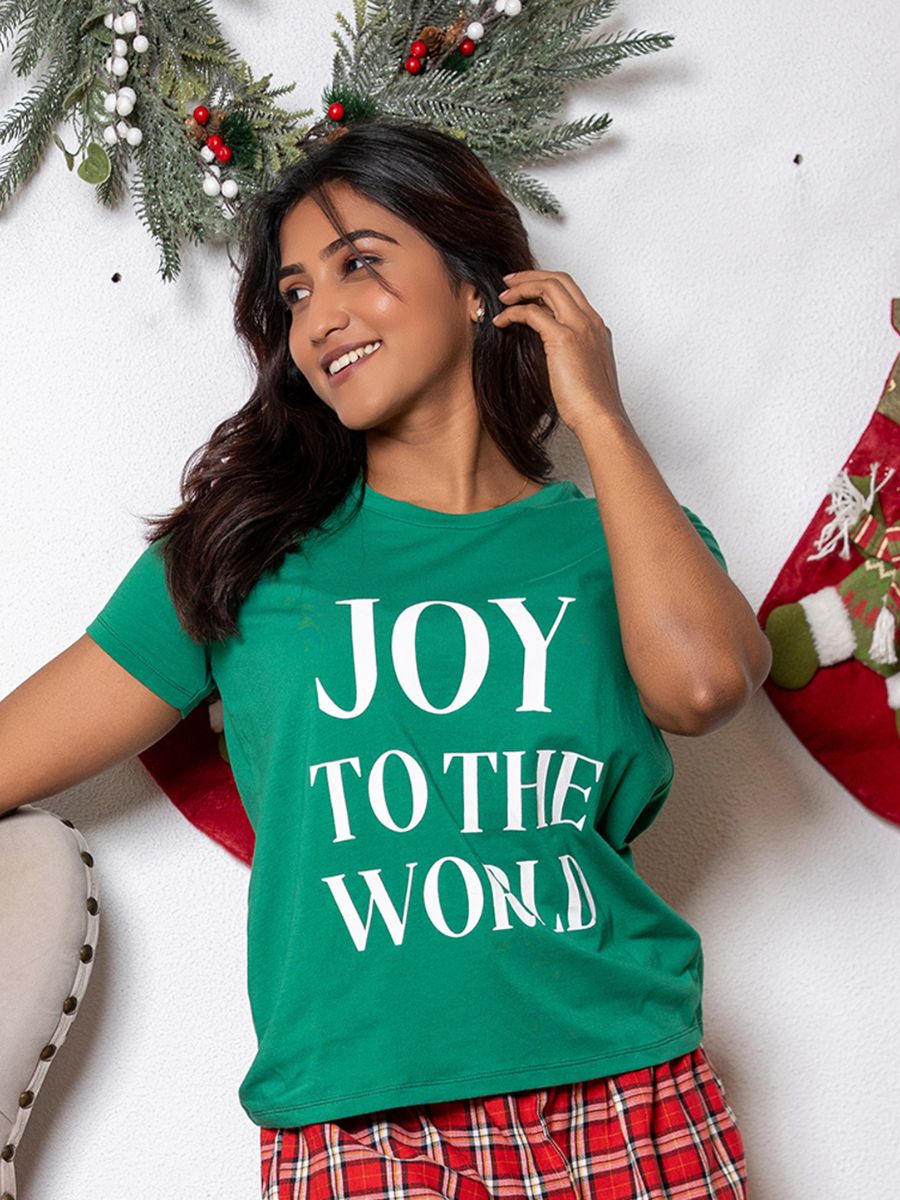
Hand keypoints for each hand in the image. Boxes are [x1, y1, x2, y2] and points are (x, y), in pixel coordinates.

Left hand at [492, 269, 626, 436]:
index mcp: (596, 327)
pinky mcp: (563, 338)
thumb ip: (571, 352)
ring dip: (521, 287)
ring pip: (548, 286)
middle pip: (560, 279)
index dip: (545, 284)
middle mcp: (590, 321)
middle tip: (509, 282)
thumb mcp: (583, 370)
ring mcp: (579, 326)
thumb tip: (550, 349)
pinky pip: (532, 312)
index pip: (570, 290)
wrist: (600, 417)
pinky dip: (513, 312)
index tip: (526, 290)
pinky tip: (501, 321)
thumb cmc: (591, 404)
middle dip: (531, 276)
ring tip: (503, 297)